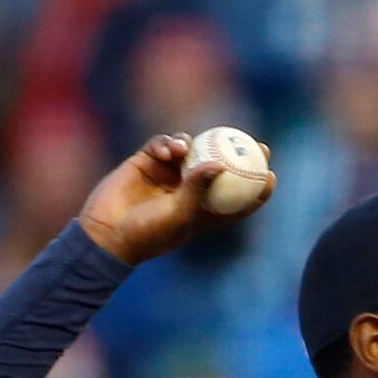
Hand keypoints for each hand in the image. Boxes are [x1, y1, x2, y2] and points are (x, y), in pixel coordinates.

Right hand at [76, 132, 265, 266]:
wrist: (106, 233)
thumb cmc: (147, 233)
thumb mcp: (178, 215)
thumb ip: (198, 189)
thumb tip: (220, 164)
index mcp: (202, 210)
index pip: (236, 199)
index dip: (256, 188)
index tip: (270, 175)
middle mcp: (188, 189)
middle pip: (220, 166)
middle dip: (239, 153)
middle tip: (256, 144)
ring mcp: (168, 174)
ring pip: (192, 150)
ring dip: (196, 145)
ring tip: (188, 149)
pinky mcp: (147, 161)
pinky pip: (164, 145)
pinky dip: (168, 143)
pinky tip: (169, 150)